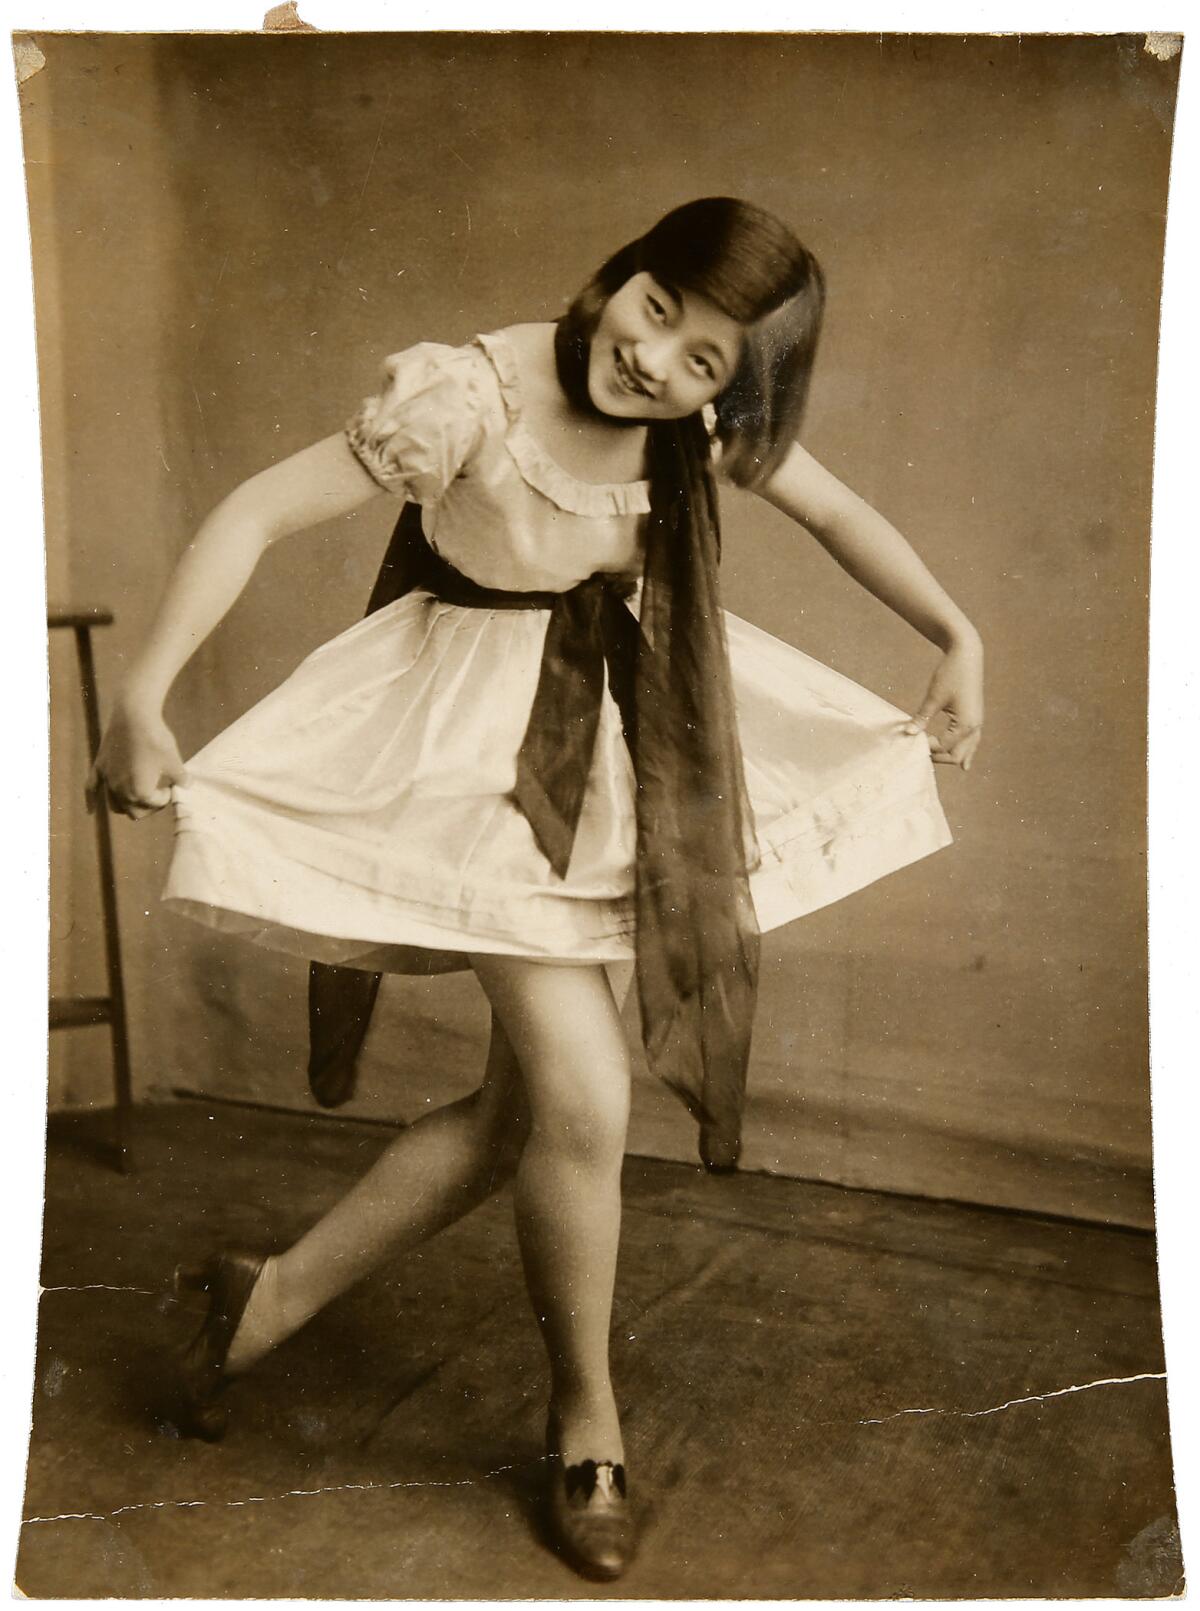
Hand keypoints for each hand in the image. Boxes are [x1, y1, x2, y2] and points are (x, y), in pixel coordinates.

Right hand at [85, 699, 189, 819]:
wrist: (133, 715)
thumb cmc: (156, 739)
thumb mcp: (174, 760)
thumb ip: (181, 777)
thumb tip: (187, 785)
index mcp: (140, 793)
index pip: (155, 804)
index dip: (166, 796)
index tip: (171, 785)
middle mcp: (120, 791)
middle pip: (134, 812)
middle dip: (148, 807)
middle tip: (158, 794)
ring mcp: (107, 780)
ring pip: (115, 805)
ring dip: (127, 806)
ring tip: (139, 798)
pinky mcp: (99, 767)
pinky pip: (92, 788)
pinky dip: (92, 801)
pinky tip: (91, 811)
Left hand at [903, 635, 983, 771]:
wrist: (967, 653)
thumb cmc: (950, 673)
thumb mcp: (933, 698)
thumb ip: (921, 718)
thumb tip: (907, 734)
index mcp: (965, 724)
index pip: (943, 747)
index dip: (926, 747)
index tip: (910, 742)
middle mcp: (975, 726)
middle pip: (957, 755)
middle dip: (940, 758)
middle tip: (921, 758)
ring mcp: (977, 721)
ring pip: (968, 748)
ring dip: (953, 757)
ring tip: (942, 766)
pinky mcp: (975, 715)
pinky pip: (972, 739)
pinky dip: (965, 749)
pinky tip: (963, 761)